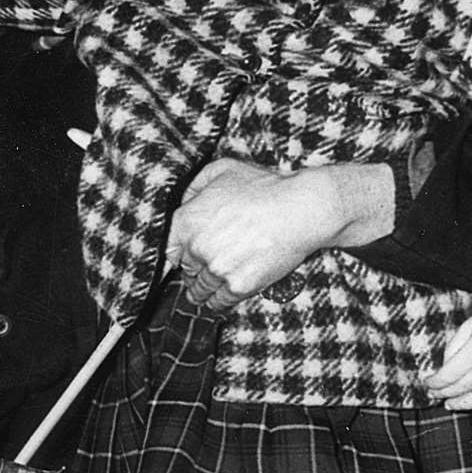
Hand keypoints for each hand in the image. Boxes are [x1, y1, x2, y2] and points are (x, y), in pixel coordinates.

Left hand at [167, 158, 391, 310]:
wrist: (301, 209)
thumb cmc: (265, 186)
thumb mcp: (222, 169)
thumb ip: (195, 185)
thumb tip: (185, 201)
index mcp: (187, 220)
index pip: (170, 249)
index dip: (179, 254)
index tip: (185, 259)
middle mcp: (197, 246)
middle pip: (187, 269)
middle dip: (195, 270)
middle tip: (203, 271)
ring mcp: (217, 268)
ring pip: (200, 289)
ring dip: (202, 290)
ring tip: (204, 293)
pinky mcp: (239, 285)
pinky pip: (220, 301)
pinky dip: (218, 302)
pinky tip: (218, 301)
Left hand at [425, 269, 471, 412]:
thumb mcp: (468, 326)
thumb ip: (454, 347)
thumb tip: (445, 367)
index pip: (449, 376)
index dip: (435, 383)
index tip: (427, 383)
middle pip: (462, 389)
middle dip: (444, 395)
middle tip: (434, 395)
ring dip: (463, 405)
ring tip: (450, 405)